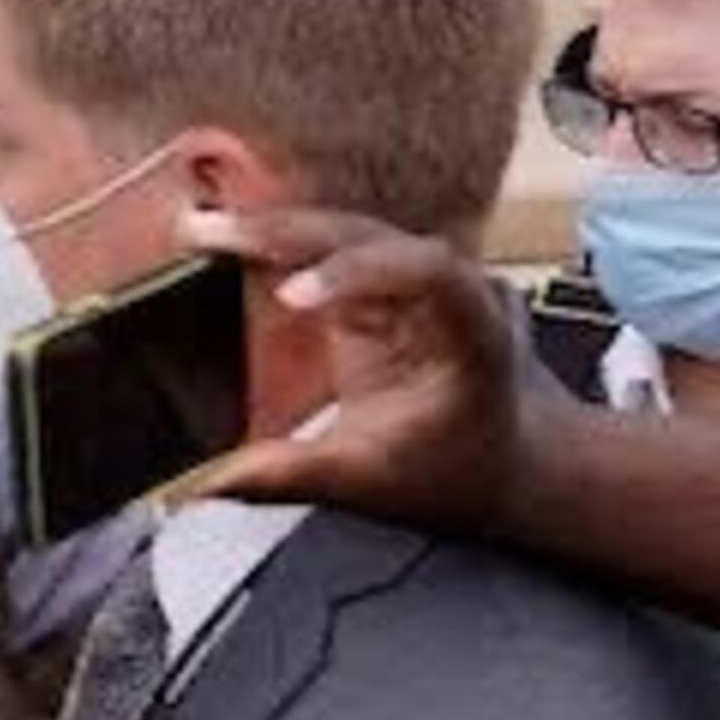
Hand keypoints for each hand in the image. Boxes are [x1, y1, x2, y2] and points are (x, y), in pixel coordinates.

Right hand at [176, 205, 537, 535]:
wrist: (519, 461)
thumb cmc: (463, 469)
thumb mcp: (372, 481)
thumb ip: (288, 479)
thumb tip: (204, 487)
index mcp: (467, 326)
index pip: (419, 269)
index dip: (353, 272)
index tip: (290, 298)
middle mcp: (448, 285)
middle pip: (362, 234)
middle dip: (281, 231)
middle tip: (202, 235)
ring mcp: (416, 277)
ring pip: (342, 233)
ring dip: (271, 231)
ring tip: (199, 233)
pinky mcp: (383, 284)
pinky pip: (330, 251)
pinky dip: (279, 247)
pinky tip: (228, 241)